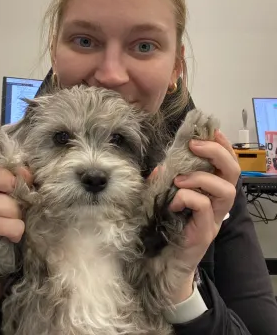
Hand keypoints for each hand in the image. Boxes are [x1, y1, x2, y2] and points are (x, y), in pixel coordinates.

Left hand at [168, 130, 239, 300]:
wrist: (161, 263)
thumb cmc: (164, 226)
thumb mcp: (161, 196)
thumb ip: (163, 180)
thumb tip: (160, 167)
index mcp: (210, 191)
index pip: (225, 164)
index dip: (222, 145)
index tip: (210, 131)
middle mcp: (217, 204)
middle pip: (233, 173)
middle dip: (217, 153)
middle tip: (195, 145)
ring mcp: (213, 219)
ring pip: (226, 191)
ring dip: (201, 177)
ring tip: (179, 179)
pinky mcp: (204, 233)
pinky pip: (204, 208)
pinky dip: (187, 198)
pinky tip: (173, 202)